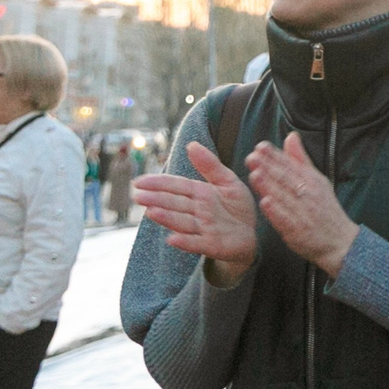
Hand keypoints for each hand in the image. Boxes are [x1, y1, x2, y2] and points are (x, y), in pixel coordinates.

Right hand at [132, 141, 260, 279]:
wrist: (251, 234)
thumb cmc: (236, 207)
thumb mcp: (227, 182)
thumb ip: (210, 165)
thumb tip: (191, 144)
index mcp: (199, 193)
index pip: (176, 186)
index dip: (158, 183)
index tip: (138, 182)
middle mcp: (197, 211)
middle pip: (175, 204)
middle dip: (157, 200)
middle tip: (137, 197)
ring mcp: (203, 228)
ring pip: (182, 222)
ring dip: (167, 218)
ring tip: (151, 212)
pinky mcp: (213, 244)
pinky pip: (197, 243)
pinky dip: (185, 242)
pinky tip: (172, 239)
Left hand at [245, 133, 360, 277]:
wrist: (340, 241)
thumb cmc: (325, 209)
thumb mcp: (318, 181)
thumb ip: (301, 160)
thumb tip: (291, 136)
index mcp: (313, 181)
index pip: (292, 165)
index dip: (276, 156)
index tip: (261, 147)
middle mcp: (309, 195)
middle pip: (286, 179)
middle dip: (269, 168)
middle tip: (252, 157)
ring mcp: (303, 213)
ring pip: (284, 197)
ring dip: (269, 186)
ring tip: (254, 174)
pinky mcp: (298, 230)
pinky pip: (286, 219)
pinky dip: (276, 211)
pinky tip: (266, 202)